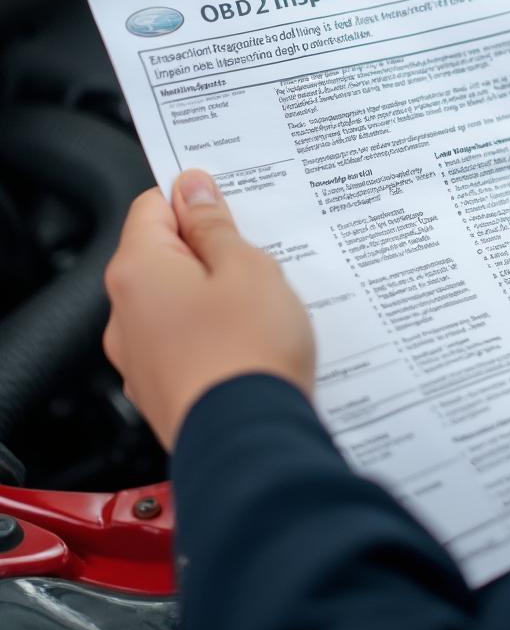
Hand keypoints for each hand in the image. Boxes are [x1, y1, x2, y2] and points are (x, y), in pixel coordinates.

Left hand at [103, 171, 314, 450]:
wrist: (250, 440)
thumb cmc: (249, 351)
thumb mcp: (247, 267)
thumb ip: (215, 225)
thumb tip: (192, 189)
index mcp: (139, 270)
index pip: (152, 205)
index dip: (193, 197)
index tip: (230, 202)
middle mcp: (125, 313)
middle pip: (164, 255)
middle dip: (211, 250)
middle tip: (259, 256)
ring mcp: (139, 356)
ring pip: (176, 301)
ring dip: (215, 294)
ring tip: (263, 304)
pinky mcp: (161, 388)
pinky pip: (185, 341)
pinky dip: (213, 333)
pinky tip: (251, 340)